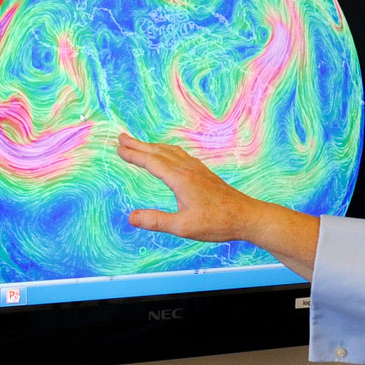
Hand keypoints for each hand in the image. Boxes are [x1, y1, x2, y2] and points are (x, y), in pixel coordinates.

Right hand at [116, 133, 321, 278]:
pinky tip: (168, 155)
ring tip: (139, 144)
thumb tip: (131, 218)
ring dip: (152, 146)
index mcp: (180, 179)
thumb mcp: (184, 227)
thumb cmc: (217, 223)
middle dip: (138, 145)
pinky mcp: (204, 174)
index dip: (134, 154)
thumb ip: (156, 221)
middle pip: (159, 152)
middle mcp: (188, 170)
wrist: (246, 216)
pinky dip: (167, 151)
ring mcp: (197, 169)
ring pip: (170, 152)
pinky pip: (180, 155)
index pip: (152, 162)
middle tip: (121, 138)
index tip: (118, 148)